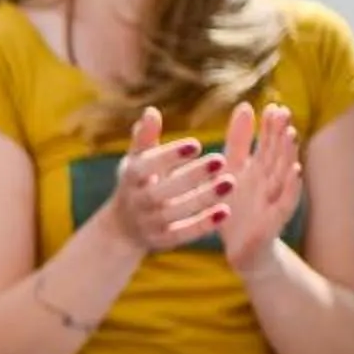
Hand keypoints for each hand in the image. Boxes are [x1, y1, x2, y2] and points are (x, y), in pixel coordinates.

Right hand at [105, 107, 229, 255]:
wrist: (123, 228)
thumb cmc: (137, 184)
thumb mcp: (137, 161)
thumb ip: (145, 139)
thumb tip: (151, 111)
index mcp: (131, 178)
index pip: (147, 166)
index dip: (170, 156)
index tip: (196, 144)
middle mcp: (137, 202)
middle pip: (162, 191)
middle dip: (191, 176)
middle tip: (220, 160)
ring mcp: (148, 223)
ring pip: (176, 213)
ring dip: (203, 199)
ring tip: (230, 182)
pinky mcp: (162, 241)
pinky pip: (183, 234)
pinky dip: (204, 224)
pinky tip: (226, 211)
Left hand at [213, 101, 302, 279]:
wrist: (243, 251)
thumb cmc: (239, 209)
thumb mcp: (233, 171)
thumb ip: (239, 141)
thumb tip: (246, 106)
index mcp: (258, 169)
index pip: (267, 143)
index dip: (270, 126)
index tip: (273, 105)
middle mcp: (269, 182)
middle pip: (277, 155)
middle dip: (280, 134)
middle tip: (283, 112)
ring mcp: (273, 201)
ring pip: (284, 174)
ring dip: (289, 155)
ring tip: (291, 135)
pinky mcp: (274, 221)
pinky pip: (286, 203)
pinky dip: (292, 187)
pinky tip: (296, 172)